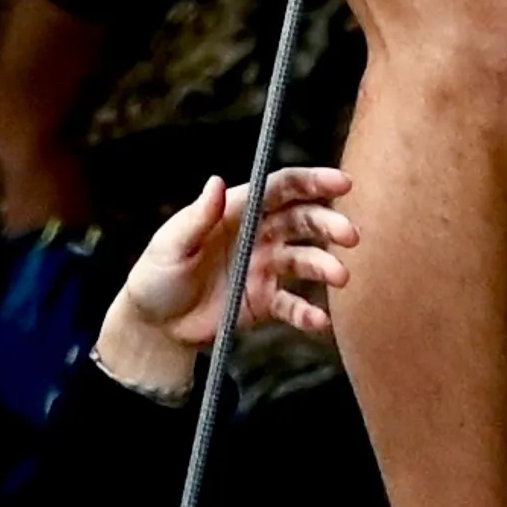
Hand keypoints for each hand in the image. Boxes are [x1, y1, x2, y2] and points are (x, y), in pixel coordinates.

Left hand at [94, 165, 357, 382]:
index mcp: (239, 210)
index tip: (343, 183)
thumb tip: (218, 182)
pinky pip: (292, 305)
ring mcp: (265, 269)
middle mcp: (259, 235)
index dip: (313, 182)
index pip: (282, 188)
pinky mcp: (265, 303)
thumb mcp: (171, 244)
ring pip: (304, 261)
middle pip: (301, 221)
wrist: (156, 324)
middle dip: (328, 224)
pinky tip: (320, 321)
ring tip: (341, 276)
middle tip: (350, 235)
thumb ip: (198, 217)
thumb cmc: (158, 273)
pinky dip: (308, 312)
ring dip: (325, 265)